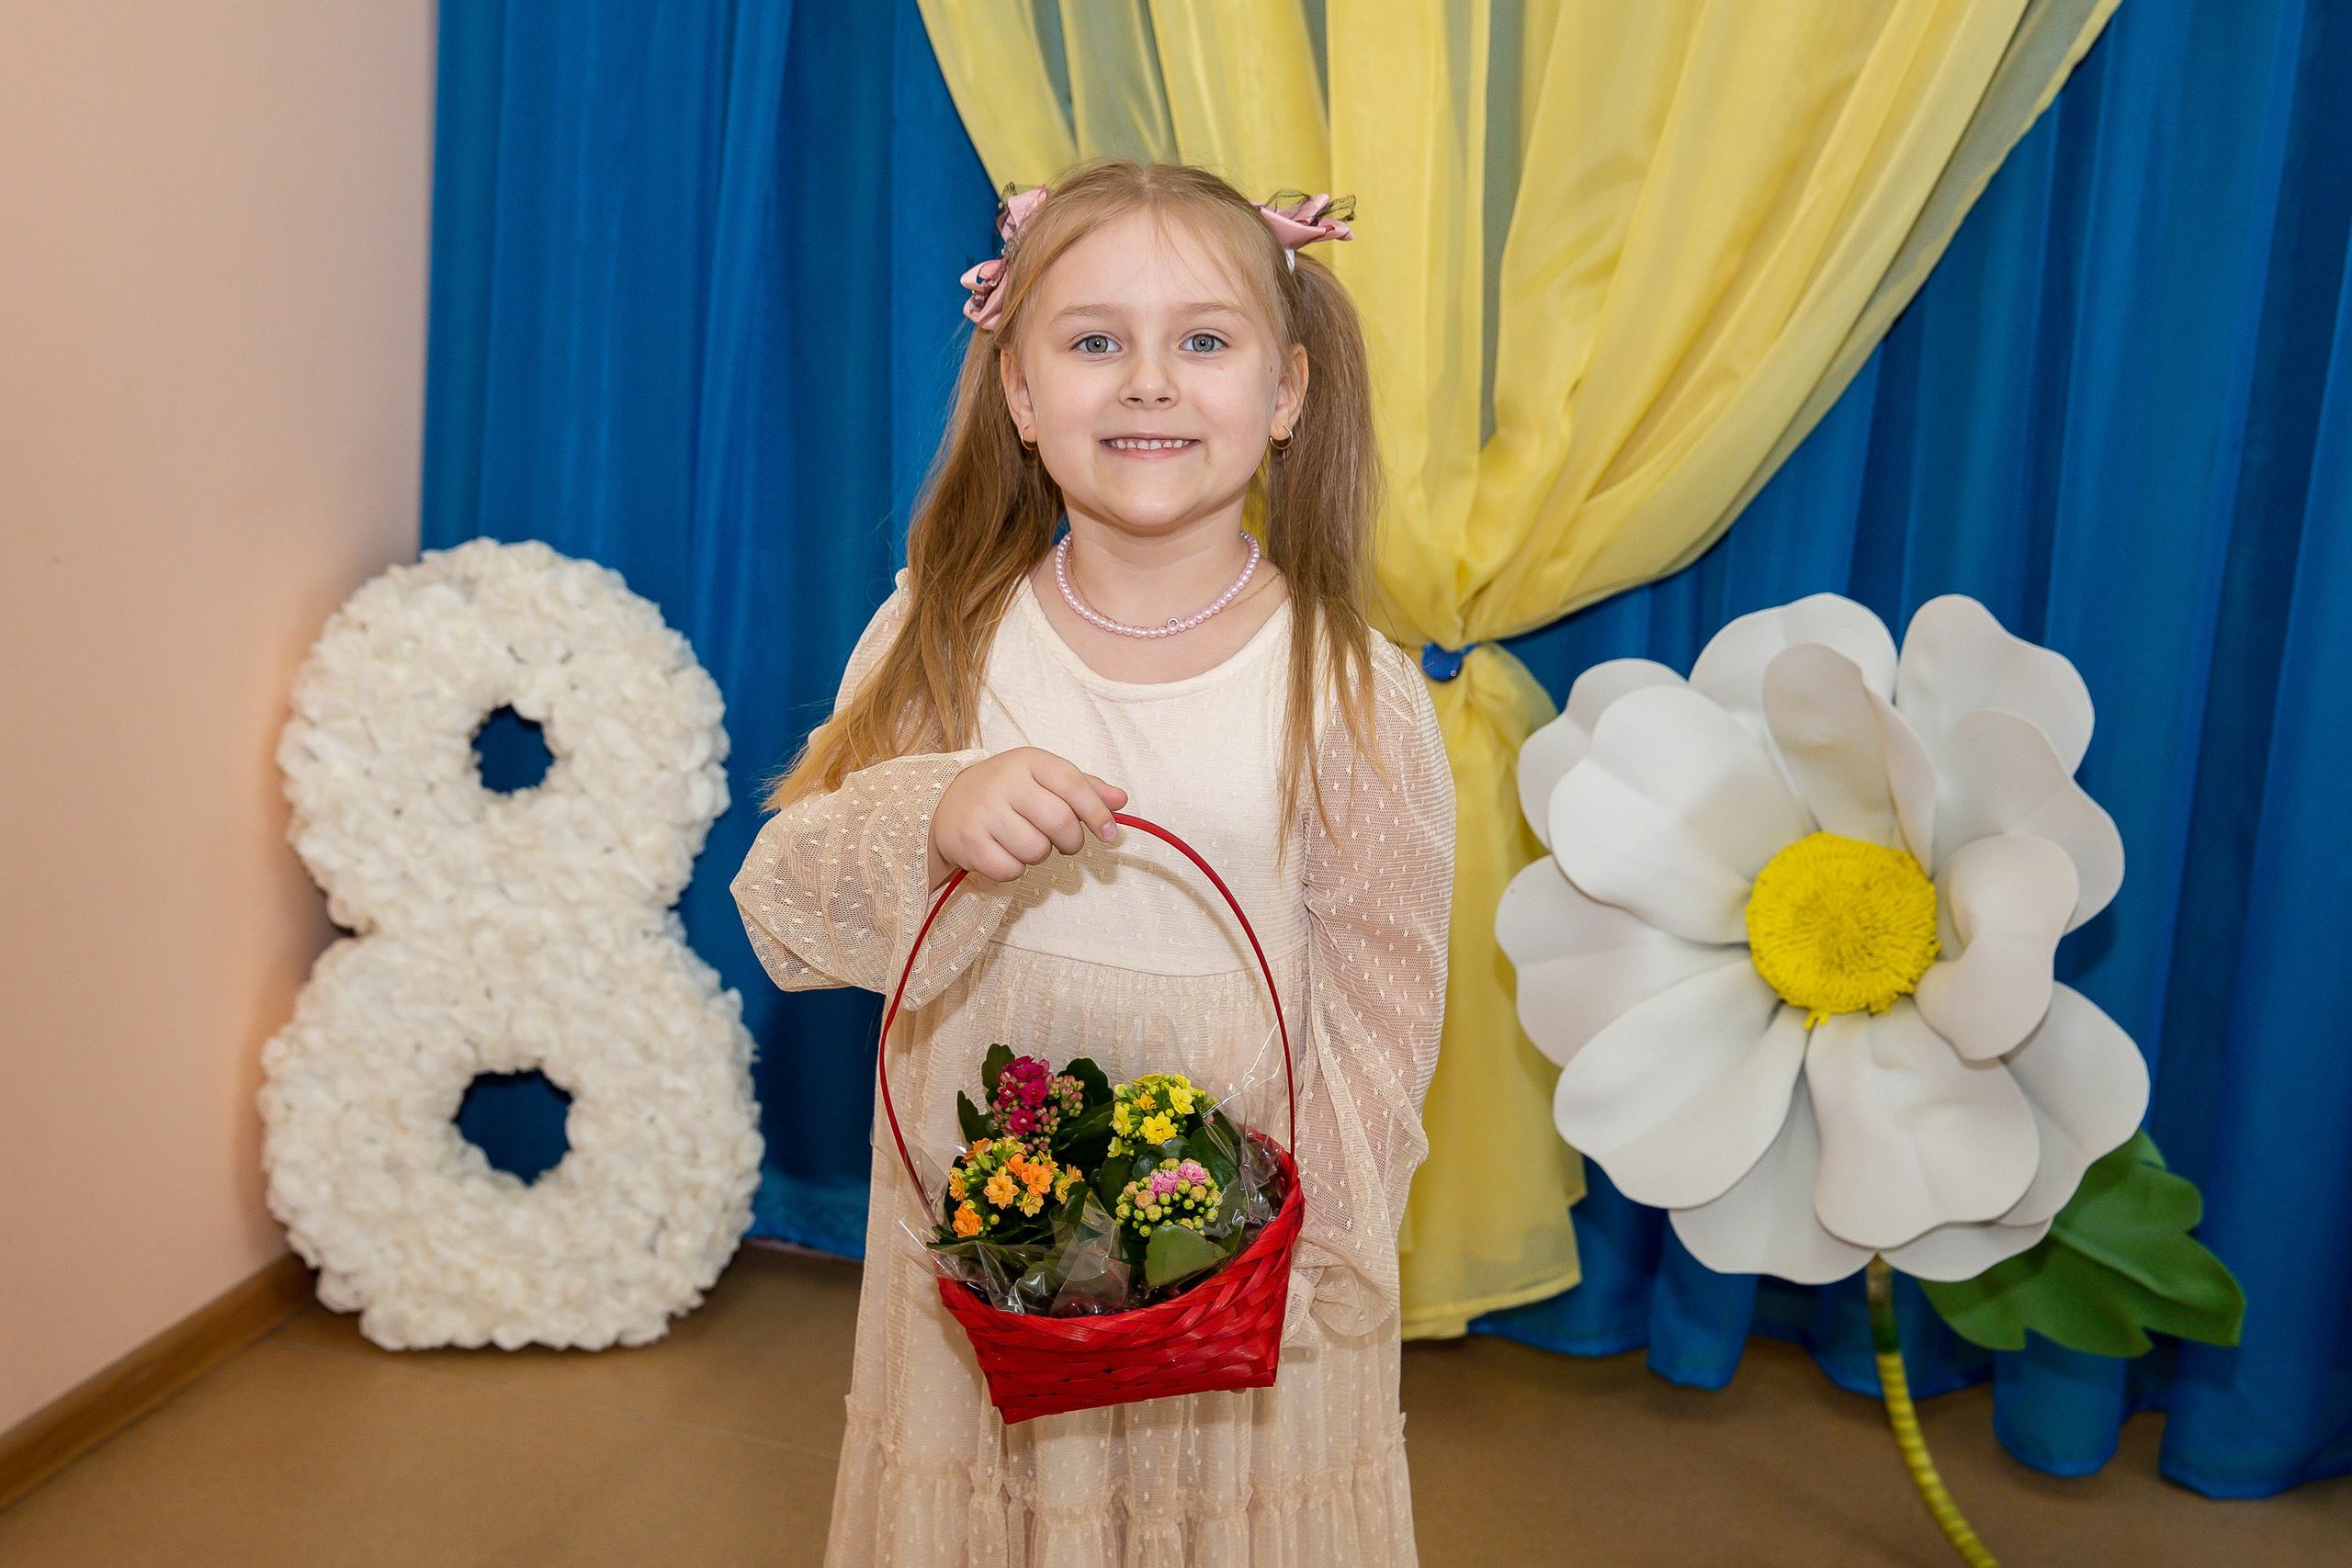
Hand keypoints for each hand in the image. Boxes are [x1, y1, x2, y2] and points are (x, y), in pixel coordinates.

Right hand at [929, 748, 1126, 886]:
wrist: (946, 805)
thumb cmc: (1006, 792)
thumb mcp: (1042, 778)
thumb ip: (1083, 787)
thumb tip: (1121, 801)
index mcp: (1028, 761)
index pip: (1072, 783)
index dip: (1097, 811)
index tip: (1110, 833)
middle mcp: (1004, 782)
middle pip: (1059, 822)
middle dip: (1072, 842)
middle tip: (1065, 843)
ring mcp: (984, 812)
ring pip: (1037, 849)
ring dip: (1040, 854)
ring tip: (1025, 841)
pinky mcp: (969, 842)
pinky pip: (1012, 870)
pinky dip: (1016, 869)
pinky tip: (1004, 852)